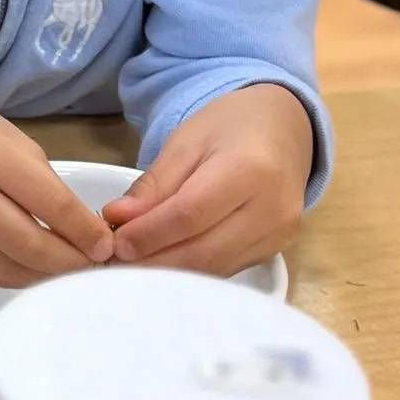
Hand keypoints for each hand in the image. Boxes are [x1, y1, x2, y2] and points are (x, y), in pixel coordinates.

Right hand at [0, 94, 112, 286]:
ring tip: (65, 272)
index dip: (85, 232)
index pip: (51, 204)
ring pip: (6, 268)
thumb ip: (45, 185)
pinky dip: (15, 277)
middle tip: (91, 267)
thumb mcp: (13, 141)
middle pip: (28, 244)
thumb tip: (86, 236)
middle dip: (68, 262)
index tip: (106, 247)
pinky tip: (32, 270)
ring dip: (43, 276)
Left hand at [103, 84, 311, 276]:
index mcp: (249, 169)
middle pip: (204, 251)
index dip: (149, 234)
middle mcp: (273, 208)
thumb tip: (118, 219)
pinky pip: (228, 269)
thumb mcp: (186, 141)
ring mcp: (280, 235)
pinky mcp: (276, 251)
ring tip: (135, 266)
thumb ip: (154, 184)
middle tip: (117, 263)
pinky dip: (193, 271)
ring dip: (170, 273)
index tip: (115, 244)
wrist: (284, 128)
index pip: (190, 214)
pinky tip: (166, 263)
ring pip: (215, 268)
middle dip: (155, 262)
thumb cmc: (230, 126)